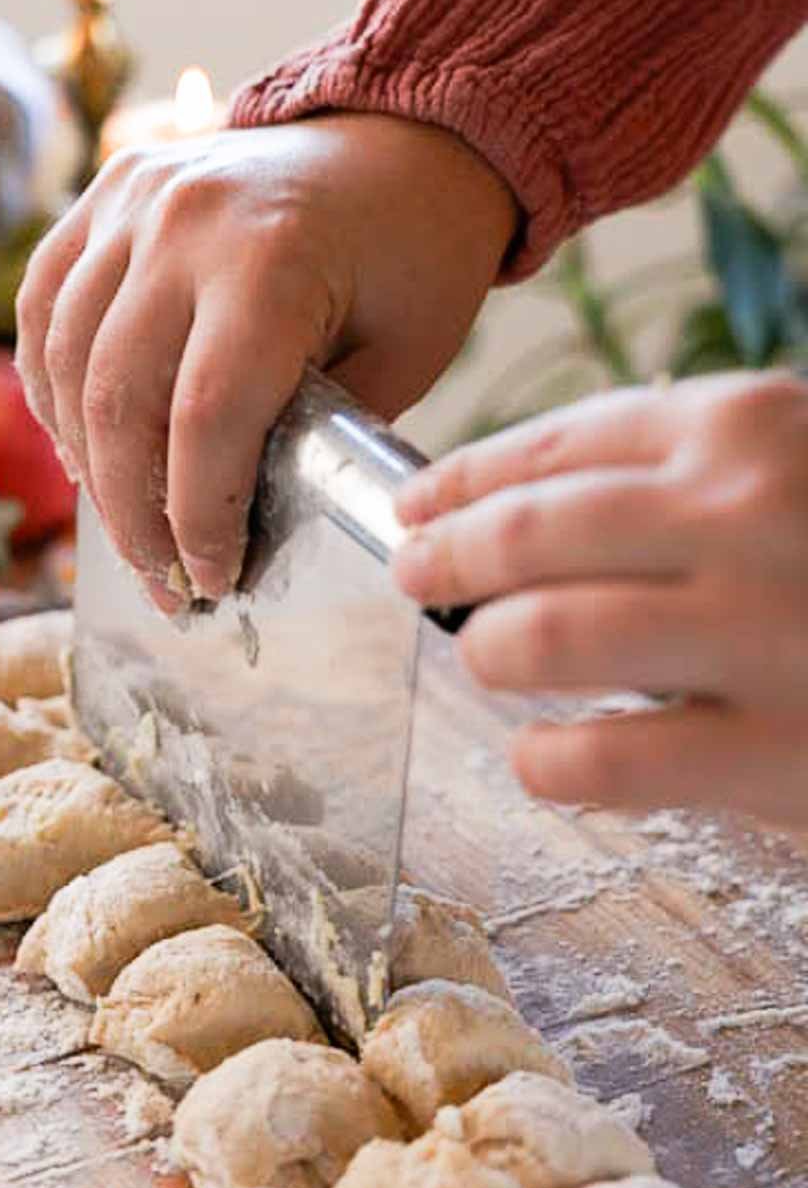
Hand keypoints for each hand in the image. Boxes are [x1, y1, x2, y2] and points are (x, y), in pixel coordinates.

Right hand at [16, 115, 514, 605]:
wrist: (403, 136)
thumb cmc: (415, 257)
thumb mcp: (402, 359)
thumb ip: (316, 439)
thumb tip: (237, 527)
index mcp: (272, 258)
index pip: (204, 417)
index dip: (198, 518)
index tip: (214, 580)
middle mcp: (184, 221)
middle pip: (118, 399)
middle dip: (133, 515)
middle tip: (164, 582)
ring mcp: (134, 199)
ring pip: (63, 359)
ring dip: (87, 464)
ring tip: (128, 530)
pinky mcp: (108, 194)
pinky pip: (44, 306)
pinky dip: (54, 389)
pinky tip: (88, 451)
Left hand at [393, 372, 807, 825]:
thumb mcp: (805, 469)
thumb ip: (702, 468)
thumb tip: (534, 500)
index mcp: (753, 426)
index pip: (559, 443)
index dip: (464, 477)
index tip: (418, 504)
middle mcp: (748, 514)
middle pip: (529, 533)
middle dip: (448, 558)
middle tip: (417, 578)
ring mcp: (763, 633)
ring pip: (547, 639)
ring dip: (491, 652)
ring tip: (487, 660)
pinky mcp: (778, 754)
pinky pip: (602, 760)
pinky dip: (547, 761)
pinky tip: (542, 757)